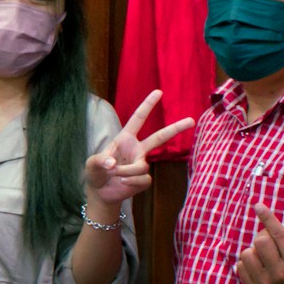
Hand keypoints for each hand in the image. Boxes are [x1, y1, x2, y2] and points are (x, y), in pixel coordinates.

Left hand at [84, 89, 194, 208]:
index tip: (158, 92)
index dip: (147, 105)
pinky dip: (131, 182)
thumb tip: (112, 164)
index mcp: (125, 139)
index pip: (138, 119)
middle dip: (176, 128)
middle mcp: (137, 150)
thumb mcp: (91, 164)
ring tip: (114, 174)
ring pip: (142, 166)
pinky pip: (143, 179)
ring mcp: (142, 164)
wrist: (100, 192)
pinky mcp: (144, 180)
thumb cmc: (96, 173)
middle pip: (160, 137)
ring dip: (127, 171)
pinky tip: (123, 183)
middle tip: (191, 120)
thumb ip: (99, 161)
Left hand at [235, 205, 283, 283]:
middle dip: (266, 236)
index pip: (278, 234)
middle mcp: (280, 275)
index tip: (258, 205)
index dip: (268, 218)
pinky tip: (262, 266)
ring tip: (268, 256)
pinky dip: (249, 262)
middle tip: (274, 242)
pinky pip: (240, 266)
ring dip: (255, 250)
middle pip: (260, 241)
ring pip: (247, 253)